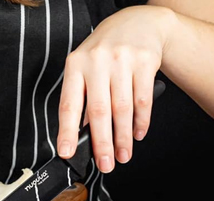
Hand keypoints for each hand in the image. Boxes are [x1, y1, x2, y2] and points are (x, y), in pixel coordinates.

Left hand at [56, 6, 174, 172]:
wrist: (138, 22)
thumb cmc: (104, 52)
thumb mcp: (85, 67)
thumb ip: (82, 97)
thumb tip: (80, 135)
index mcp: (75, 66)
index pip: (69, 104)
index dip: (67, 131)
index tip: (67, 152)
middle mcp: (97, 62)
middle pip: (98, 111)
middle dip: (102, 143)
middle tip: (105, 164)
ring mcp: (122, 61)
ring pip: (123, 109)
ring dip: (123, 138)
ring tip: (122, 156)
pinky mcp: (146, 62)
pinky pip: (143, 100)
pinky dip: (141, 122)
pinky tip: (137, 134)